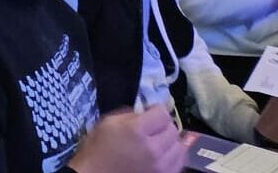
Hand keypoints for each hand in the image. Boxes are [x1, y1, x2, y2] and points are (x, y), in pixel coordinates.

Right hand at [67, 106, 182, 172]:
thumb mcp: (107, 123)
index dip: (155, 110)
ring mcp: (161, 166)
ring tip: (158, 142)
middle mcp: (152, 148)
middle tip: (152, 129)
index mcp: (136, 131)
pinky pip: (180, 162)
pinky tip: (162, 154)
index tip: (149, 113)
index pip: (162, 113)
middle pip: (173, 129)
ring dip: (170, 141)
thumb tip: (146, 111)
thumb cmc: (97, 150)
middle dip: (163, 126)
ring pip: (180, 146)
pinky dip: (173, 156)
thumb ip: (129, 114)